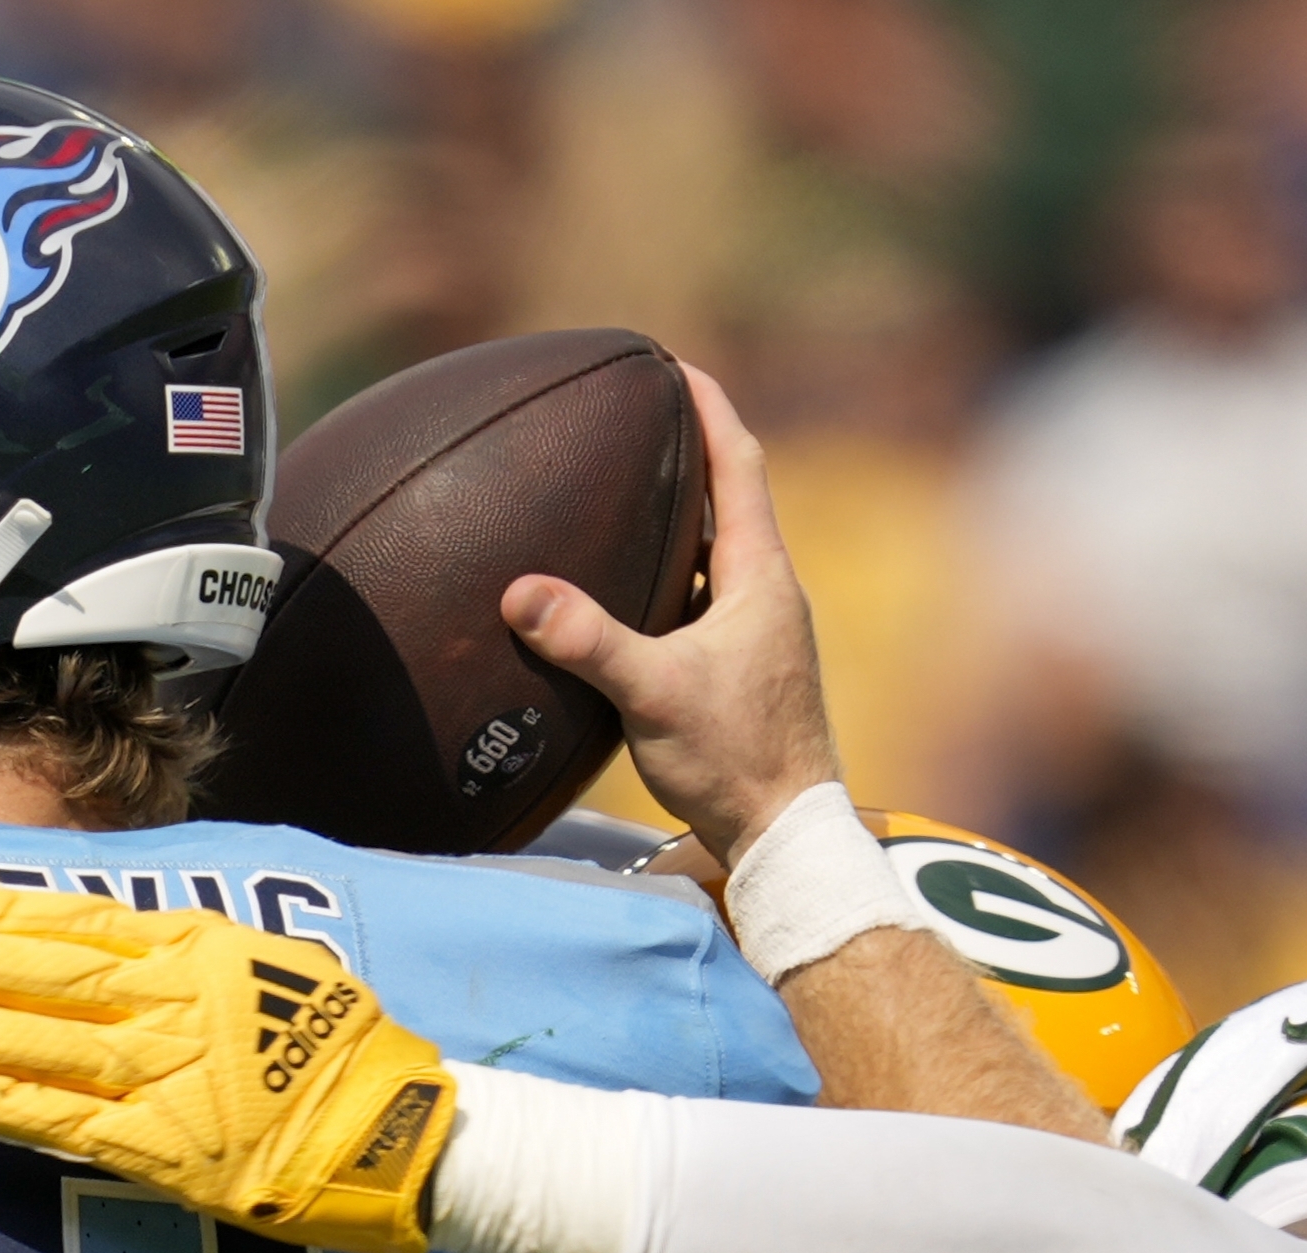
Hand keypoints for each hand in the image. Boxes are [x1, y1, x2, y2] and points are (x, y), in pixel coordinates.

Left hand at [0, 888, 456, 1252]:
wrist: (403, 1134)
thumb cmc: (346, 1051)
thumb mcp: (275, 967)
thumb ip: (195, 954)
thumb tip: (122, 941)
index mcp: (201, 951)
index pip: (79, 924)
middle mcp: (175, 1005)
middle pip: (41, 975)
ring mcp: (168, 1078)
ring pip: (39, 1044)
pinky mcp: (167, 1150)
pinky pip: (69, 1124)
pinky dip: (5, 1107)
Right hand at [501, 366, 835, 869]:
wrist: (784, 834)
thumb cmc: (734, 763)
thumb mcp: (652, 696)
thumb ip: (588, 642)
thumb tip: (521, 594)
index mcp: (759, 577)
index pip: (738, 464)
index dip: (708, 407)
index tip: (672, 364)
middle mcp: (767, 593)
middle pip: (729, 497)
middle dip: (685, 451)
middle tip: (635, 415)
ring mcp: (759, 631)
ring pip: (715, 550)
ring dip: (677, 516)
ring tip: (623, 490)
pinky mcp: (744, 666)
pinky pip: (703, 596)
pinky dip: (669, 573)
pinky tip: (629, 587)